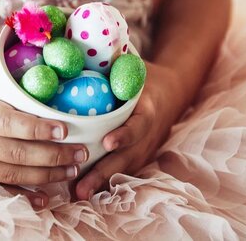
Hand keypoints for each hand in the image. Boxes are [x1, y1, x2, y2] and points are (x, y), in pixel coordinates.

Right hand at [0, 38, 88, 207]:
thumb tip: (14, 29)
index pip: (7, 121)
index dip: (36, 128)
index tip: (64, 127)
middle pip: (16, 153)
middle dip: (53, 155)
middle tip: (82, 151)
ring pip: (11, 175)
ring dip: (45, 175)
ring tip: (73, 168)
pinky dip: (20, 197)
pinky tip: (44, 199)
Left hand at [74, 61, 185, 200]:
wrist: (172, 93)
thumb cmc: (143, 78)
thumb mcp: (133, 68)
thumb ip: (111, 64)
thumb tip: (73, 50)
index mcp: (146, 111)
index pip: (137, 125)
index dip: (125, 134)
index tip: (108, 142)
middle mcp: (147, 135)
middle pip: (125, 158)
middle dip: (102, 174)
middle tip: (80, 188)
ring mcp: (143, 150)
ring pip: (121, 170)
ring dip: (100, 184)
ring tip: (76, 195)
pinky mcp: (137, 158)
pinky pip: (120, 171)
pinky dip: (103, 182)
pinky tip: (79, 191)